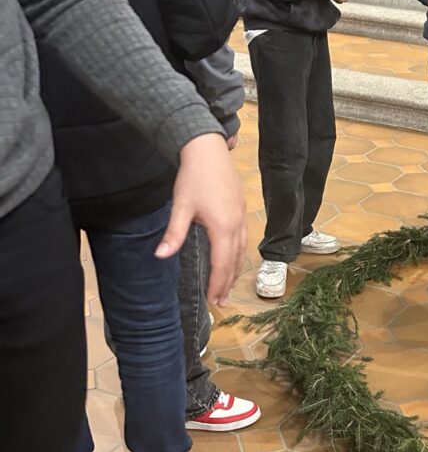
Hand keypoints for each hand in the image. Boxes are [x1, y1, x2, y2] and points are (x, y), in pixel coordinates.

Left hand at [155, 134, 245, 305]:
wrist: (208, 150)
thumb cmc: (193, 177)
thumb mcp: (181, 207)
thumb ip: (174, 234)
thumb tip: (161, 256)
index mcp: (223, 227)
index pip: (222, 264)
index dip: (217, 284)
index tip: (212, 300)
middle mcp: (236, 225)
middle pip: (234, 261)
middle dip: (227, 283)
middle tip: (220, 301)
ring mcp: (241, 217)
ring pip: (241, 251)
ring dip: (234, 271)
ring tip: (227, 286)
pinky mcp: (241, 209)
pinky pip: (242, 240)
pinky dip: (237, 255)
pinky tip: (231, 259)